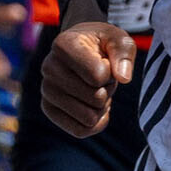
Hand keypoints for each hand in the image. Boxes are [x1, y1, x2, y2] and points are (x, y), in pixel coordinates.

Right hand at [40, 19, 134, 137]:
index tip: (103, 60)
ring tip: (95, 88)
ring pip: (89, 118)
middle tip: (101, 76)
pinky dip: (95, 122)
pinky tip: (94, 106)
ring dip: (101, 106)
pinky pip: (80, 130)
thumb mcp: (119, 39)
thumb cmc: (102, 43)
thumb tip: (124, 78)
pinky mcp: (48, 108)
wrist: (83, 49)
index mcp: (63, 45)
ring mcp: (46, 90)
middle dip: (107, 89)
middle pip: (96, 98)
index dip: (110, 71)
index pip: (98, 76)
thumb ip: (124, 53)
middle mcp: (48, 67)